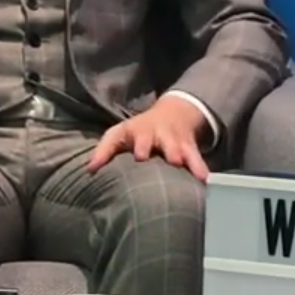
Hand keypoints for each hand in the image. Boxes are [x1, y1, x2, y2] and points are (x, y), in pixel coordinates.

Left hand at [86, 96, 209, 180]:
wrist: (172, 114)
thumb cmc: (138, 130)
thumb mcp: (119, 134)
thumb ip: (104, 150)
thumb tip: (89, 170)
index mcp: (141, 132)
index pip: (140, 136)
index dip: (141, 145)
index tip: (141, 155)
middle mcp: (161, 135)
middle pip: (166, 141)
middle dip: (170, 150)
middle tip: (172, 160)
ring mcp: (177, 141)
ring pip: (184, 149)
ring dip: (188, 159)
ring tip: (193, 173)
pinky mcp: (191, 148)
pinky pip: (197, 158)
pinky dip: (201, 168)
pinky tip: (205, 180)